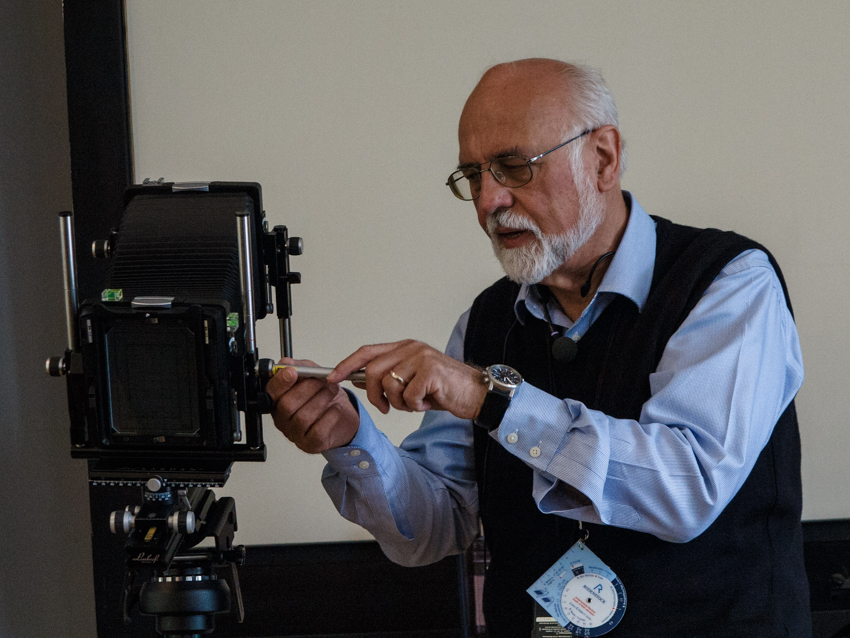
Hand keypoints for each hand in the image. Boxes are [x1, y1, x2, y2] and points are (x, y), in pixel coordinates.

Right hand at [266, 357, 359, 453]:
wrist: (341, 415)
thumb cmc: (322, 396)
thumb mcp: (311, 375)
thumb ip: (299, 367)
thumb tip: (286, 363)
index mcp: (277, 401)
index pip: (270, 392)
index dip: (280, 382)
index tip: (292, 372)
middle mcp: (282, 419)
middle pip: (286, 405)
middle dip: (307, 388)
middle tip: (322, 380)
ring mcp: (295, 433)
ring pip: (302, 418)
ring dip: (321, 399)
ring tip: (331, 390)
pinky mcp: (310, 444)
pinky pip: (318, 431)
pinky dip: (330, 416)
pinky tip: (335, 408)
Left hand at [327, 340, 486, 419]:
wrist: (476, 393)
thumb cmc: (444, 388)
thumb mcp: (410, 381)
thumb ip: (386, 377)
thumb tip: (356, 378)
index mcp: (404, 347)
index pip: (366, 352)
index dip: (346, 364)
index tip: (331, 378)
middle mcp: (411, 348)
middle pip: (373, 371)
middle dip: (374, 395)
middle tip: (386, 407)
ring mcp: (421, 358)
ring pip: (389, 385)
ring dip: (399, 403)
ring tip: (416, 402)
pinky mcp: (430, 372)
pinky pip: (407, 396)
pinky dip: (415, 406)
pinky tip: (428, 401)